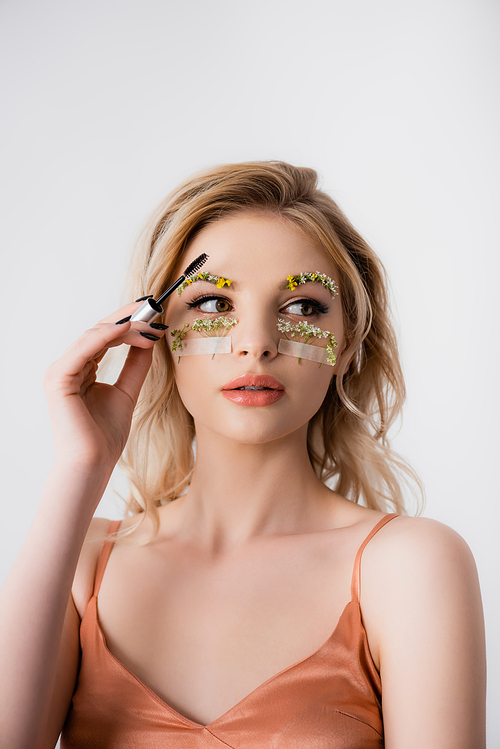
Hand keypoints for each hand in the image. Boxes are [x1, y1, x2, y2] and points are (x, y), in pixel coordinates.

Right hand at [43, 302, 167, 471]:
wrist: (93, 463)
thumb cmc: (105, 436)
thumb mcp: (127, 392)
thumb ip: (135, 365)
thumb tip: (148, 340)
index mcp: (81, 370)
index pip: (105, 337)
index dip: (129, 323)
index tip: (155, 315)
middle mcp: (69, 366)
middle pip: (100, 331)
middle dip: (129, 317)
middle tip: (155, 309)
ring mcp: (61, 371)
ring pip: (94, 335)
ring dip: (125, 326)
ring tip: (150, 326)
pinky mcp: (58, 378)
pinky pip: (85, 348)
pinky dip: (108, 335)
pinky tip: (129, 329)